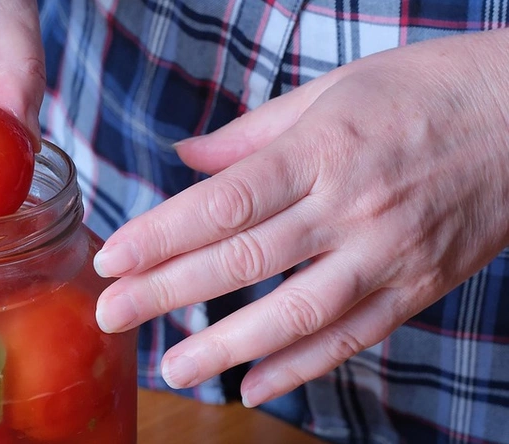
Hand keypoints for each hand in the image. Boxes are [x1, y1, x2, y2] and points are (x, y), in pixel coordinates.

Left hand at [93, 29, 508, 406]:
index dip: (161, 235)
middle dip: (168, 292)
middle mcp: (350, 207)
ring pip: (294, 313)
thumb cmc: (427, 90)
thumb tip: (187, 156)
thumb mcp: (334, 90)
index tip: (113, 258)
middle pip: (243, 261)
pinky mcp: (417, 286)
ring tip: (174, 367)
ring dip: (226, 346)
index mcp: (322, 151)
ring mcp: (386, 253)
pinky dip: (301, 367)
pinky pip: (352, 337)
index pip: (223, 204)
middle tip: (113, 314)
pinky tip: (254, 386)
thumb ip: (253, 133)